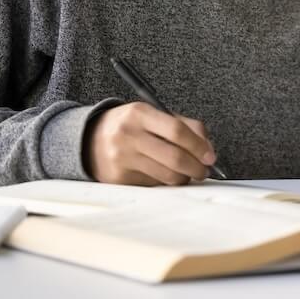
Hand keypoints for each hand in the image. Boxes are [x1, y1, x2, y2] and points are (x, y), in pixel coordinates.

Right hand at [84, 102, 217, 184]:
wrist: (89, 140)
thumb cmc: (130, 126)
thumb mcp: (152, 114)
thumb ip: (184, 125)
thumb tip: (208, 148)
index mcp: (140, 113)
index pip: (177, 130)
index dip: (198, 146)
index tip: (210, 156)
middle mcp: (129, 135)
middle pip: (174, 157)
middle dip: (196, 168)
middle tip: (204, 171)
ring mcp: (123, 159)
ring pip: (167, 176)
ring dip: (184, 178)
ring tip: (187, 173)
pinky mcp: (120, 179)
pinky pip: (154, 185)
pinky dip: (165, 182)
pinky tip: (163, 174)